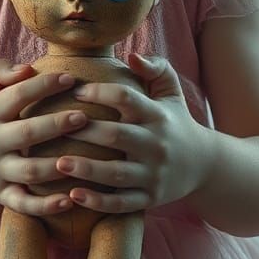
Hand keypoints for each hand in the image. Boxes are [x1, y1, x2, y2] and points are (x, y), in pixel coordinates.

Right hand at [0, 58, 87, 215]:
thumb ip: (0, 71)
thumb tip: (28, 68)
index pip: (18, 95)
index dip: (44, 85)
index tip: (70, 79)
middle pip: (27, 133)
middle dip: (57, 124)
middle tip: (84, 117)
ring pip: (29, 171)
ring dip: (57, 166)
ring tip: (83, 158)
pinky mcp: (0, 195)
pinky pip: (23, 204)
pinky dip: (45, 206)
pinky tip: (68, 200)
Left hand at [55, 53, 211, 212]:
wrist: (205, 165)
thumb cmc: (176, 121)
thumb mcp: (171, 91)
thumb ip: (155, 67)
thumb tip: (131, 55)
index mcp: (157, 116)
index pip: (125, 99)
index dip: (98, 92)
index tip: (74, 92)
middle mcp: (155, 145)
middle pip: (116, 136)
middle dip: (84, 132)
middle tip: (54, 127)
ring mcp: (153, 174)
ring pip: (116, 173)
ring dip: (86, 169)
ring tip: (58, 163)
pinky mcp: (150, 199)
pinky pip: (122, 203)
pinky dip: (98, 202)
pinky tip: (74, 195)